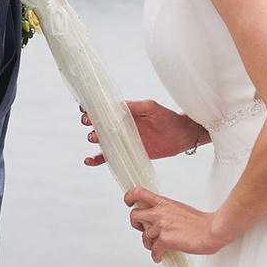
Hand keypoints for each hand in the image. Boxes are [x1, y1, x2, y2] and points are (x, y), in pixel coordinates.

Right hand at [82, 100, 206, 166]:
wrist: (181, 136)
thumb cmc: (167, 118)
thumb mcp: (151, 108)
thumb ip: (134, 106)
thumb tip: (116, 106)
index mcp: (123, 112)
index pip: (102, 109)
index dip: (91, 109)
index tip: (85, 109)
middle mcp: (120, 125)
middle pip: (98, 124)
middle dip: (90, 123)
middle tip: (90, 124)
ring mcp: (122, 140)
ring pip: (101, 140)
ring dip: (94, 139)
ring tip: (95, 138)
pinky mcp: (125, 153)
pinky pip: (108, 157)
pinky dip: (97, 159)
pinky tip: (89, 161)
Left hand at [124, 186, 224, 257]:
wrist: (213, 231)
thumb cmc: (200, 222)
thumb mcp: (179, 209)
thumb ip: (165, 210)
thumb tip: (157, 219)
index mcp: (164, 203)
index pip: (139, 192)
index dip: (129, 197)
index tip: (129, 202)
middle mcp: (160, 212)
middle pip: (134, 215)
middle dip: (136, 224)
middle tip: (142, 228)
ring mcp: (162, 226)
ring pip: (144, 236)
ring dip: (149, 243)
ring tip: (157, 245)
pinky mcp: (165, 239)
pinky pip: (154, 250)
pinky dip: (156, 256)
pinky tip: (160, 257)